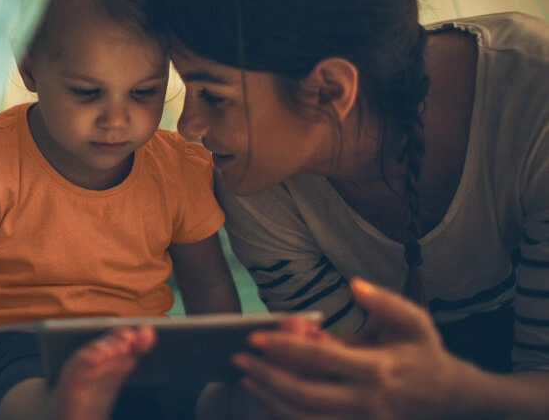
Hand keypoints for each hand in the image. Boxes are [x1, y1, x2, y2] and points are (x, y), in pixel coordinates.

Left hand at [232, 278, 476, 419]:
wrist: (451, 396)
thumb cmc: (425, 351)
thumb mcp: (414, 319)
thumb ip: (384, 300)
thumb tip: (353, 284)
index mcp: (377, 368)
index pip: (320, 358)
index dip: (285, 346)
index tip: (256, 336)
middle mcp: (367, 399)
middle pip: (305, 393)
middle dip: (267, 376)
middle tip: (239, 359)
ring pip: (305, 417)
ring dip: (271, 400)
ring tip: (247, 379)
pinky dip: (287, 415)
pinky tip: (267, 401)